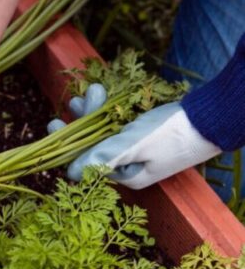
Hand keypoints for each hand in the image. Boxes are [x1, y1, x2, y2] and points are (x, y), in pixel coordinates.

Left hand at [51, 83, 220, 188]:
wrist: (212, 116)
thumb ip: (102, 158)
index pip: (86, 164)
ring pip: (104, 130)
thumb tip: (71, 173)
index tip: (56, 123)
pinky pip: (117, 122)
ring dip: (94, 111)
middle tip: (74, 101)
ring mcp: (137, 149)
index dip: (68, 144)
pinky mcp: (144, 133)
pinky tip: (101, 93)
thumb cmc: (173, 133)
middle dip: (82, 122)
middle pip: (92, 145)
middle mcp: (129, 166)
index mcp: (126, 176)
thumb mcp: (133, 146)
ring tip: (91, 91)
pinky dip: (109, 109)